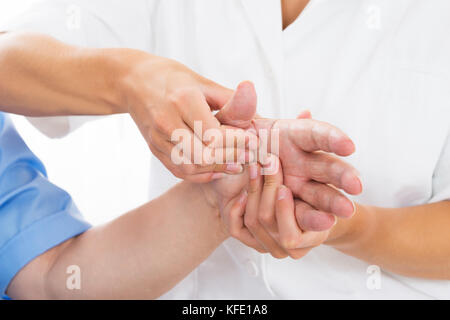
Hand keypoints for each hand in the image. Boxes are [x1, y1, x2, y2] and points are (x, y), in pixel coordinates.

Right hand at [119, 51, 255, 181]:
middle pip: (203, 154)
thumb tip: (257, 118)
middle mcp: (167, 121)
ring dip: (216, 169)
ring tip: (236, 164)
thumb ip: (230, 101)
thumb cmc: (173, 79)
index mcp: (182, 100)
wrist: (133, 81)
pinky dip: (200, 174)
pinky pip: (179, 170)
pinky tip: (216, 170)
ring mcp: (158, 138)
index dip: (237, 141)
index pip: (214, 132)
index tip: (253, 142)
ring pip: (191, 166)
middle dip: (230, 158)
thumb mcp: (203, 82)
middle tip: (249, 156)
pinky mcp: (154, 148)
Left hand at [216, 84, 360, 228]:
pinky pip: (303, 215)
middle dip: (342, 174)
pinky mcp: (293, 208)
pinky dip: (312, 219)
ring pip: (321, 193)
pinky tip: (324, 225)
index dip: (332, 138)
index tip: (348, 146)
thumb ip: (237, 110)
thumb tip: (246, 87)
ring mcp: (299, 186)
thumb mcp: (228, 127)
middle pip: (327, 166)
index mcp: (291, 136)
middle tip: (356, 186)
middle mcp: (302, 161)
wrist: (221, 175)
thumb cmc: (230, 144)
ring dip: (333, 201)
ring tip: (346, 211)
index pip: (315, 134)